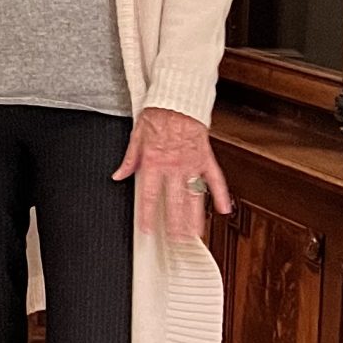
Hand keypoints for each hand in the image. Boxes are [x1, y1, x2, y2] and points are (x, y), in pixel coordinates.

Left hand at [115, 105, 231, 241]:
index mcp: (154, 163)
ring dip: (195, 217)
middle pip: (175, 202)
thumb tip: (118, 175)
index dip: (148, 215)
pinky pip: (216, 179)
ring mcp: (192, 164)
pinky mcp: (205, 158)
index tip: (147, 229)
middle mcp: (174, 166)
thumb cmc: (157, 116)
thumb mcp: (136, 138)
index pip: (150, 196)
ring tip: (195, 236)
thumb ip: (129, 160)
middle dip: (175, 224)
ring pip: (194, 196)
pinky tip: (224, 210)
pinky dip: (221, 194)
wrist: (177, 100)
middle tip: (176, 242)